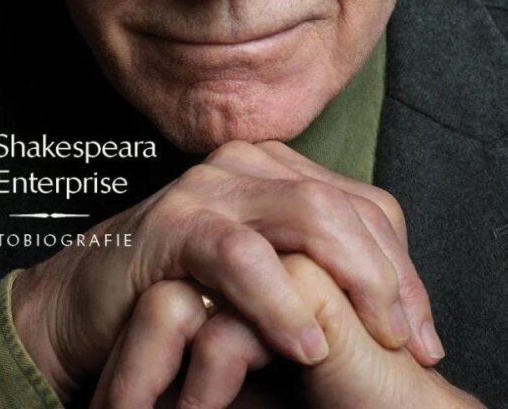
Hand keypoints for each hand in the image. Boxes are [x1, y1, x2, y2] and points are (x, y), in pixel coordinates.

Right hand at [12, 140, 442, 399]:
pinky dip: (281, 300)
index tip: (422, 331)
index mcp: (274, 170)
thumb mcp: (264, 279)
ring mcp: (209, 187)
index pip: (364, 205)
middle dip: (389, 276)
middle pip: (345, 205)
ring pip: (308, 214)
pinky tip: (307, 343)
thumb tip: (396, 302)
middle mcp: (246, 165)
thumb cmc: (182, 297)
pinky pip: (242, 254)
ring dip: (353, 280)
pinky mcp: (174, 225)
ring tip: (377, 337)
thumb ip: (315, 268)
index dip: (401, 268)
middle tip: (412, 341)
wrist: (85, 304)